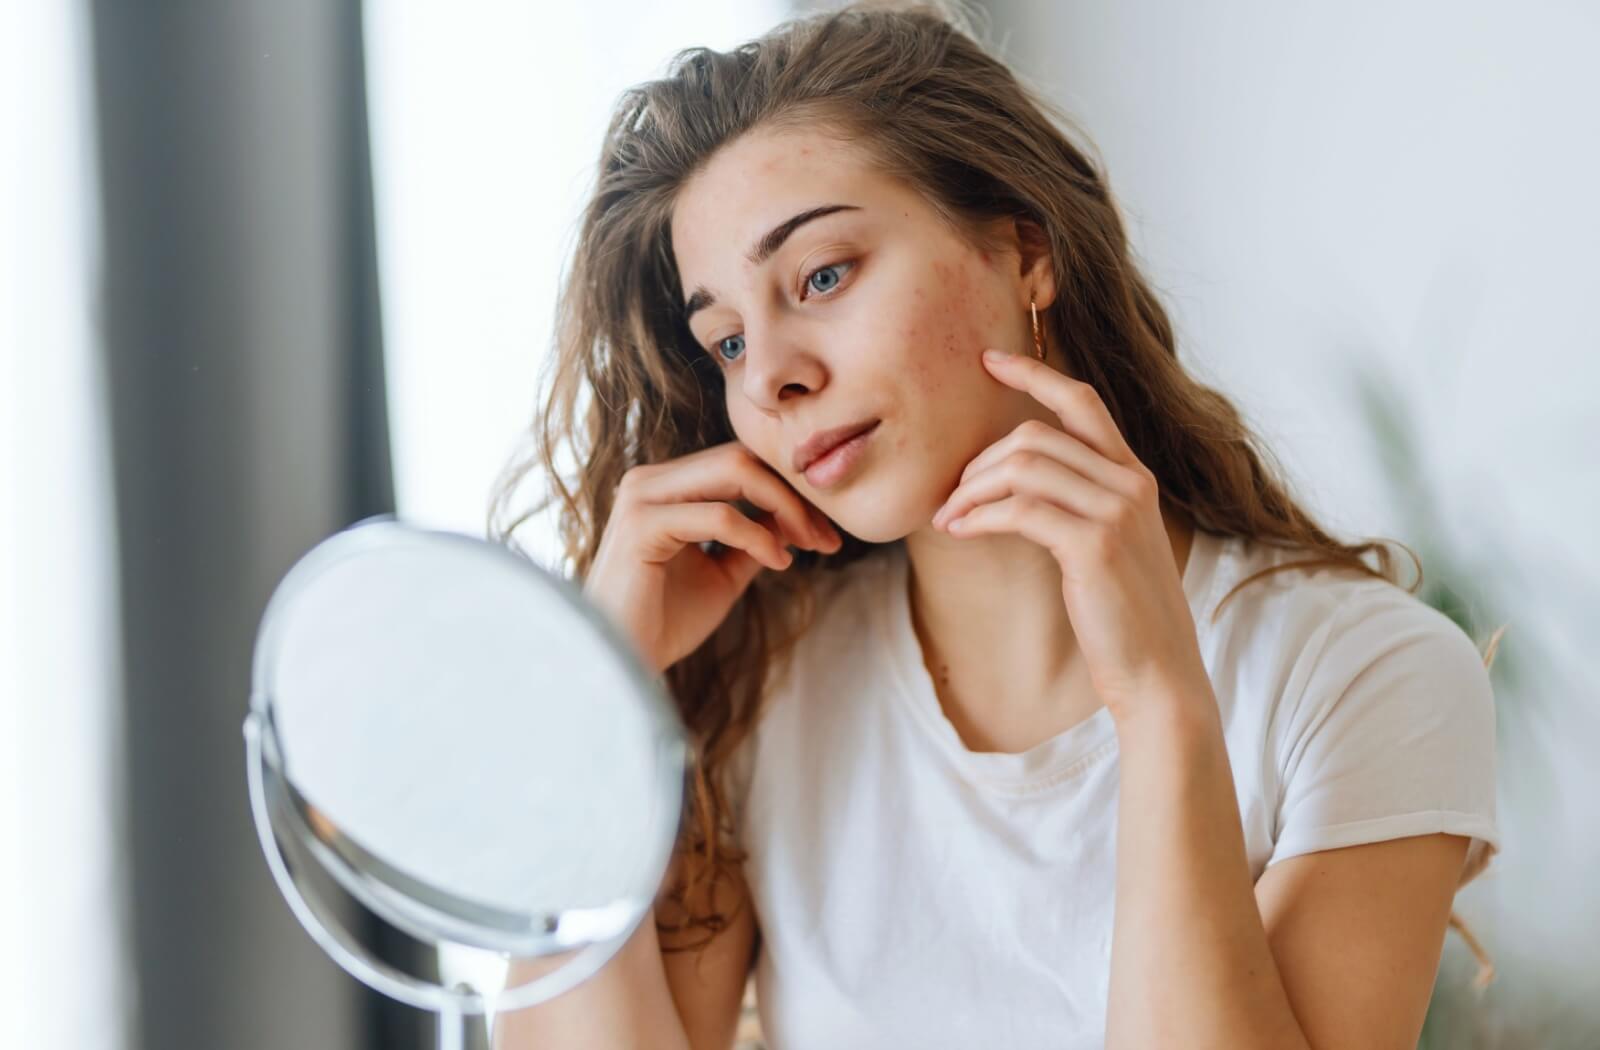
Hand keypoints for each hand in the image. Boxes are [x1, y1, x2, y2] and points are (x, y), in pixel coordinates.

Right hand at [583, 441, 841, 675]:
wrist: (622, 664)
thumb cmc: (664, 623)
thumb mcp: (724, 574)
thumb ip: (754, 538)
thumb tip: (794, 517)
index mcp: (665, 487)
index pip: (738, 463)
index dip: (787, 489)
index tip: (825, 531)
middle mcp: (649, 480)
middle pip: (741, 458)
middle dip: (792, 494)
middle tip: (826, 537)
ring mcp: (641, 497)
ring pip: (734, 472)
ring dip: (784, 507)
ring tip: (810, 544)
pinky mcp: (641, 524)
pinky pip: (718, 515)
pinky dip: (757, 535)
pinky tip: (778, 561)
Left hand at [929, 349, 1207, 714]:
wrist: (1158, 672)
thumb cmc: (1123, 615)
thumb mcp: (1108, 545)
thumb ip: (1078, 505)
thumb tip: (1013, 484)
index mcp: (1134, 476)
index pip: (1082, 402)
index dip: (1033, 374)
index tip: (989, 360)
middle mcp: (1130, 484)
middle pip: (1035, 436)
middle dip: (980, 461)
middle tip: (951, 496)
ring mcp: (1116, 512)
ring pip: (1022, 468)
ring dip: (971, 490)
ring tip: (948, 518)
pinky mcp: (1094, 545)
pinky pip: (1019, 509)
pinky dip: (979, 517)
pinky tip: (961, 533)